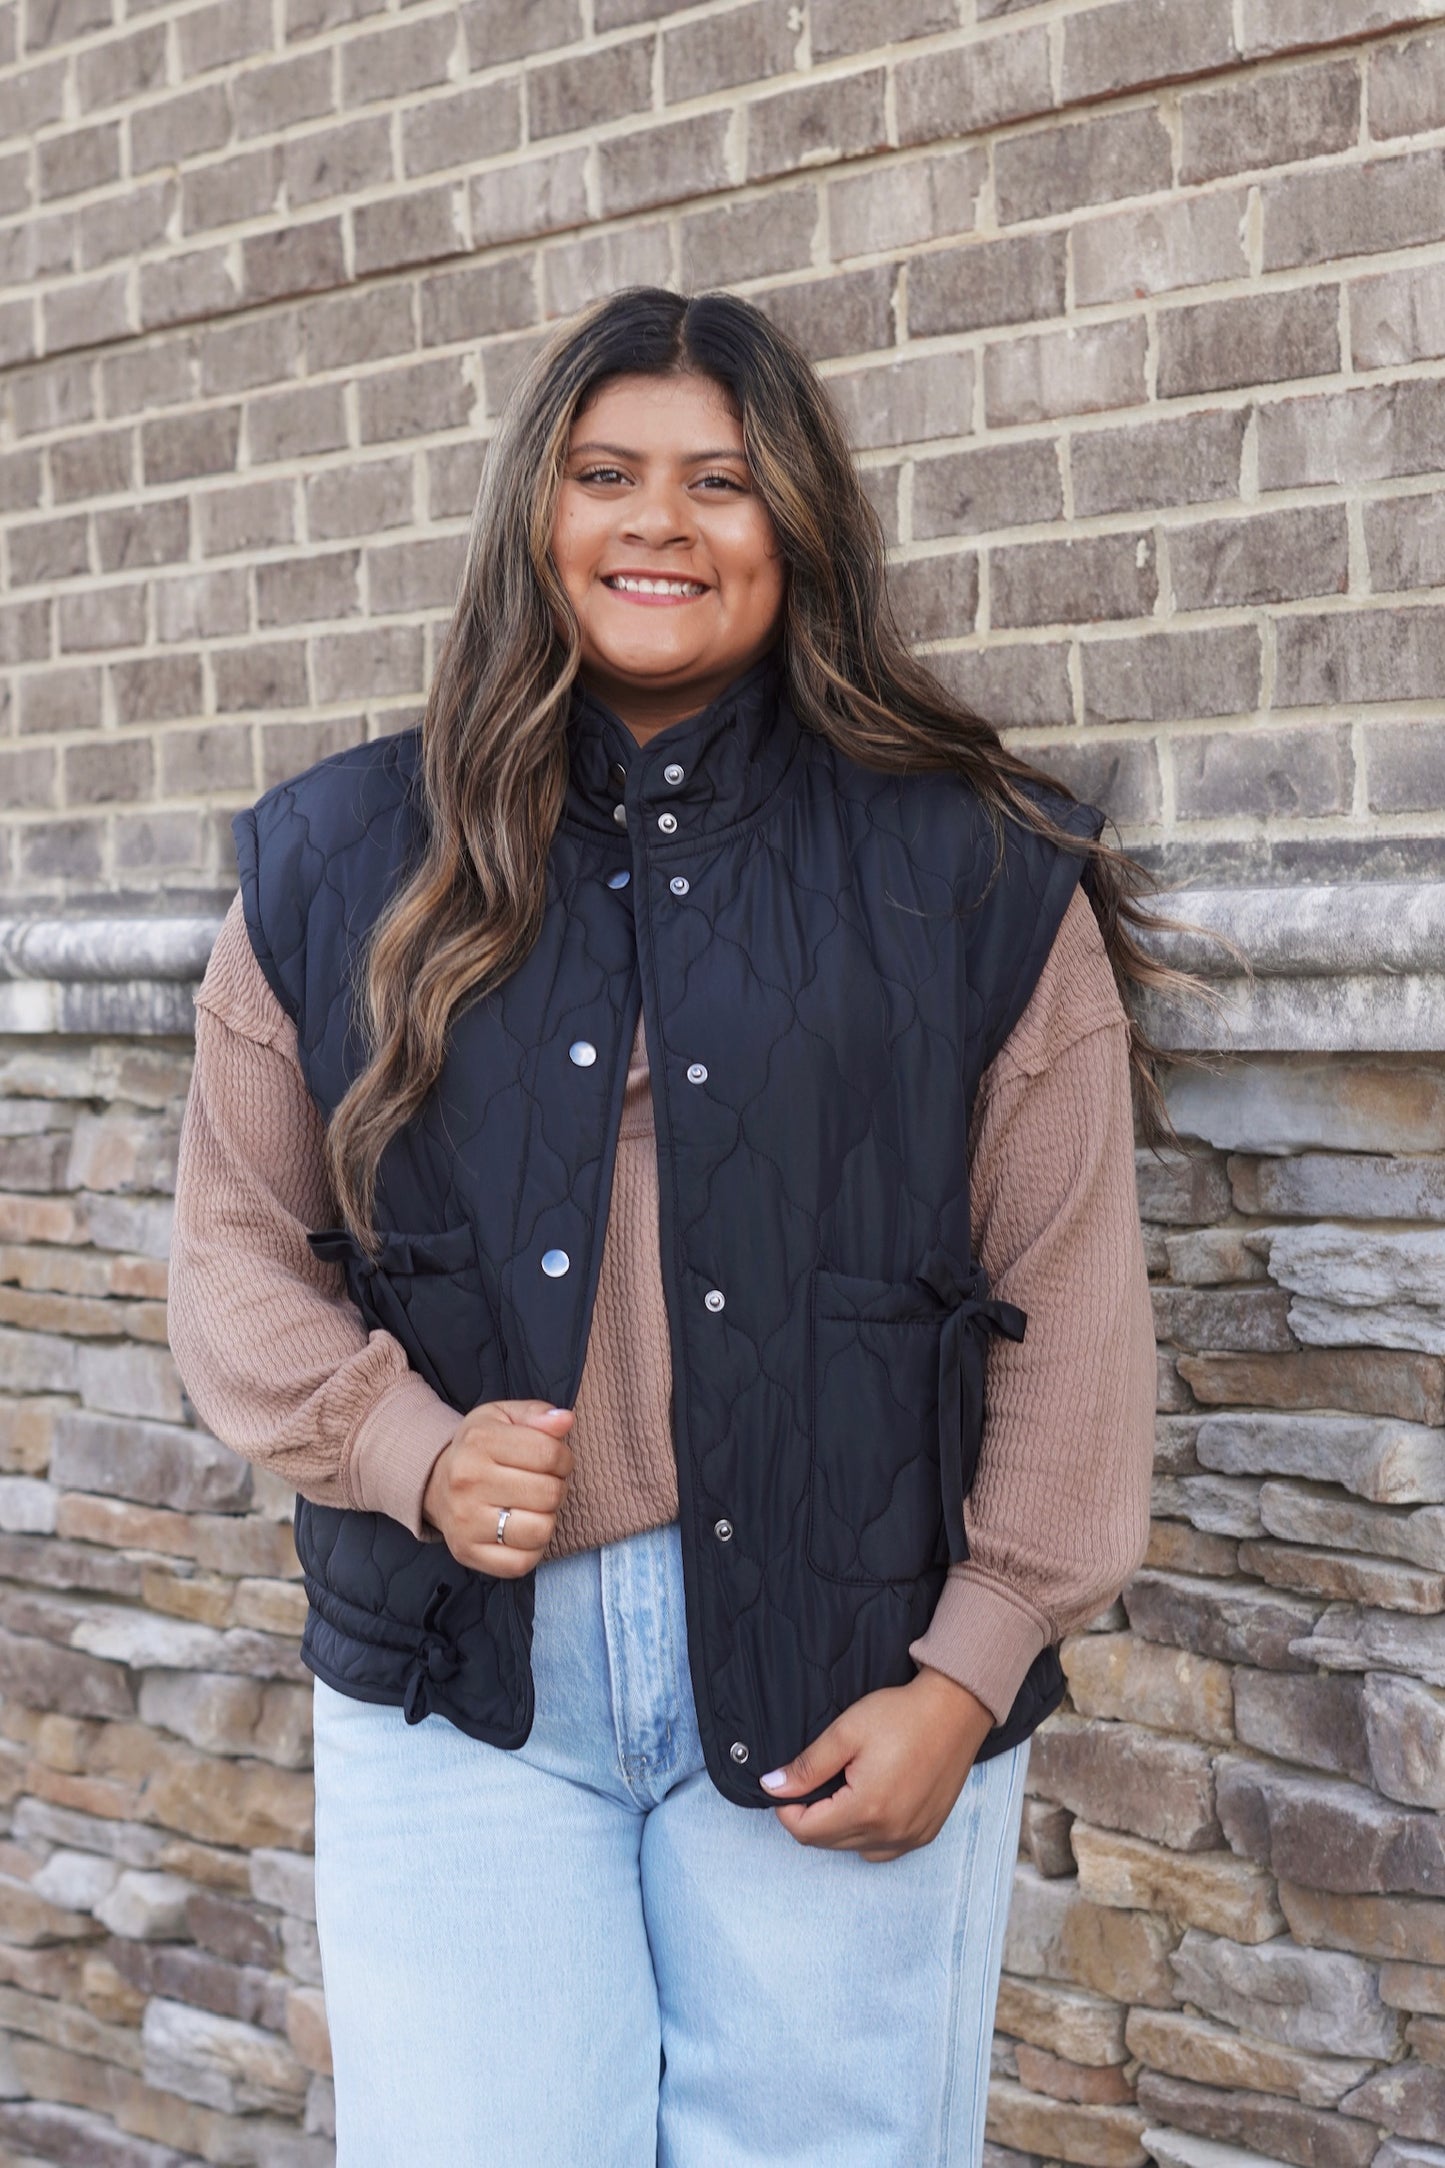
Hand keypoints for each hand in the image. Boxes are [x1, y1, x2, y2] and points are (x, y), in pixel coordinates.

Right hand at [421, 1399, 575, 1578]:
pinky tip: (523, 1530)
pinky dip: (533, 1549)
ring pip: (540, 1530)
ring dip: (547, 1518)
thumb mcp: (503, 1417)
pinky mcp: (467, 1552)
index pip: (550, 1454)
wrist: (435, 1482)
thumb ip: (537, 1414)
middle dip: (557, 1487)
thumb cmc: (480, 1449)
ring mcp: (465, 1521)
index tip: (554, 1461)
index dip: (564, 1458)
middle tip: (542, 1484)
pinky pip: (522, 1562)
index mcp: (479, 1441)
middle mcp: (467, 1481)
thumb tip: (565, 1420)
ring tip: (533, 1507)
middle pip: (549, 1493)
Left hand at [758, 1669, 997, 1861]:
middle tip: (812, 1782)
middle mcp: (890, 1833)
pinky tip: (868, 1805)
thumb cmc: (902, 1715)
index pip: (807, 1832)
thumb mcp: (845, 1732)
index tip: (785, 1787)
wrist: (956, 1710)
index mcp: (867, 1809)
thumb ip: (807, 1766)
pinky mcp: (925, 1834)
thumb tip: (772, 1787)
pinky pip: (882, 1850)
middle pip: (828, 1843)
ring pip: (854, 1849)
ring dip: (837, 1828)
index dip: (786, 1811)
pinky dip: (866, 1835)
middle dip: (810, 1817)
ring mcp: (910, 1837)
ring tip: (842, 1789)